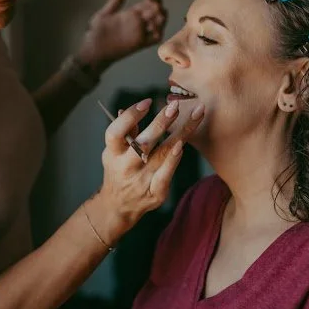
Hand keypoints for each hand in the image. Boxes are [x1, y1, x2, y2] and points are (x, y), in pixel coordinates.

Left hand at [76, 0, 167, 72]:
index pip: (146, 3)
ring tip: (157, 8)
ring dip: (162, 16)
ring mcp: (139, 33)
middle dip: (157, 2)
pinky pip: (154, 39)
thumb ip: (113, 4)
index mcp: (130, 14)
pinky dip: (159, 32)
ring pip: (158, 24)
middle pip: (154, 11)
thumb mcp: (103, 15)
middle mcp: (137, 23)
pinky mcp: (138, 44)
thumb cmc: (96, 34)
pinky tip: (155, 24)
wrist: (92, 50)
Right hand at [86, 98, 205, 244]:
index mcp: (112, 153)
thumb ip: (125, 132)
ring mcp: (140, 181)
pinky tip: (183, 144)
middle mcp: (125, 167)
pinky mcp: (155, 193)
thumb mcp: (114, 151)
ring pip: (162, 154)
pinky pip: (167, 175)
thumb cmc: (119, 169)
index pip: (116, 133)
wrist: (118, 206)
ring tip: (196, 115)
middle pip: (143, 143)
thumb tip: (133, 108)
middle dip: (160, 123)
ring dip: (180, 133)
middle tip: (175, 106)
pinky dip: (175, 160)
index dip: (130, 117)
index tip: (147, 102)